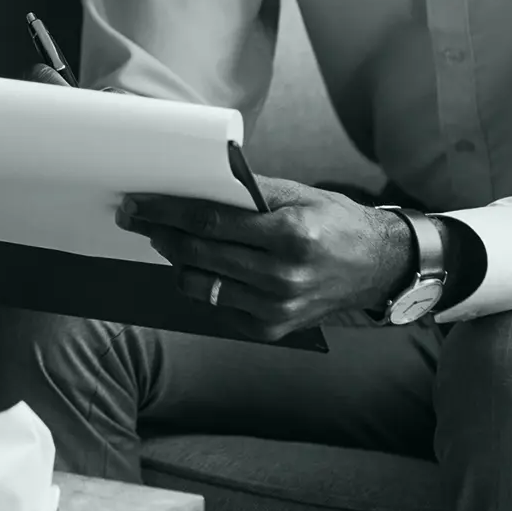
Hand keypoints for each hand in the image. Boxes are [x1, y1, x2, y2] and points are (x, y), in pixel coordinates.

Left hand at [119, 175, 413, 339]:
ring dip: (175, 261)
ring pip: (202, 286)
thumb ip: (245, 191)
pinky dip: (205, 285)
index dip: (166, 213)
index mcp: (289, 236)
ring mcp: (277, 308)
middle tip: (133, 218)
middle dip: (159, 234)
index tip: (138, 204)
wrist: (377, 267)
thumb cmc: (333, 221)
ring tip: (166, 240)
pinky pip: (219, 307)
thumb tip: (192, 182)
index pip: (209, 222)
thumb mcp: (296, 194)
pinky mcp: (273, 329)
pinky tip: (200, 266)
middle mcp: (282, 276)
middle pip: (199, 254)